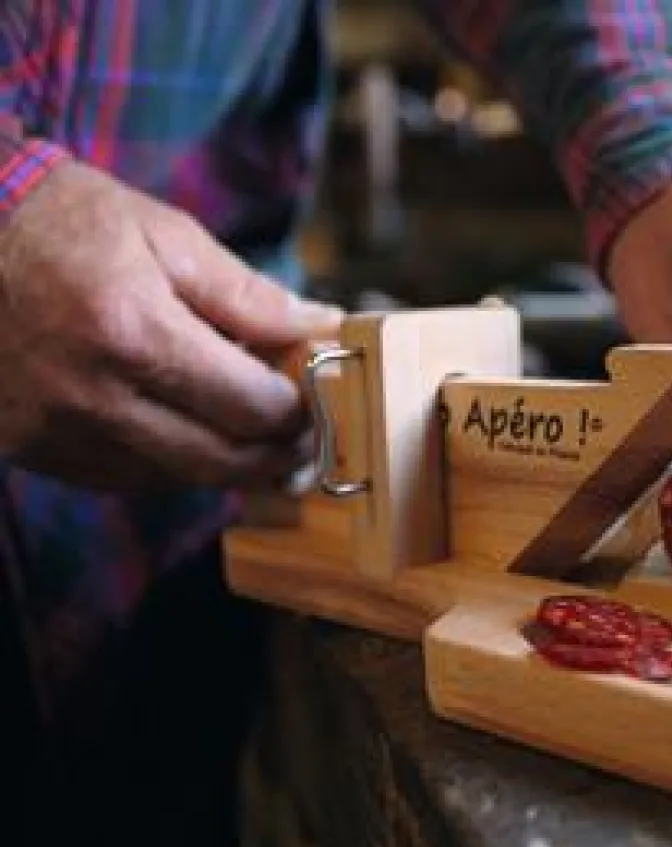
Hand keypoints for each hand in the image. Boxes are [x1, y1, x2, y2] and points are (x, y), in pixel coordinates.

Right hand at [0, 159, 341, 491]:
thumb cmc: (62, 221)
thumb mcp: (165, 234)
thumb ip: (248, 294)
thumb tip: (322, 326)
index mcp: (134, 331)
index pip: (249, 404)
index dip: (296, 410)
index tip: (313, 399)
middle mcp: (93, 393)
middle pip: (218, 460)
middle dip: (273, 455)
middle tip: (300, 439)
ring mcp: (54, 429)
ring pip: (174, 479)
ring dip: (224, 466)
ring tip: (250, 434)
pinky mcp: (29, 447)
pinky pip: (122, 479)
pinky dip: (168, 466)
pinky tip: (186, 432)